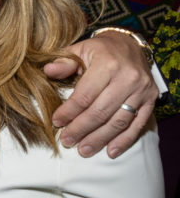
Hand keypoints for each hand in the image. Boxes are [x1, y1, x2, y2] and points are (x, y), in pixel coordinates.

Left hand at [45, 31, 157, 156]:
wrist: (129, 45)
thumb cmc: (99, 51)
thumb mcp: (79, 50)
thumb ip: (64, 62)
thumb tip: (47, 70)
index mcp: (107, 64)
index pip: (85, 95)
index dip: (69, 111)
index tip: (56, 122)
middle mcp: (128, 78)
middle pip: (101, 111)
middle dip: (81, 129)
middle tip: (67, 141)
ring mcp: (141, 91)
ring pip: (118, 121)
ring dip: (100, 139)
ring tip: (84, 150)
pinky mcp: (151, 100)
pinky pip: (138, 124)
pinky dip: (124, 140)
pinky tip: (110, 151)